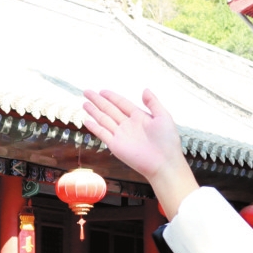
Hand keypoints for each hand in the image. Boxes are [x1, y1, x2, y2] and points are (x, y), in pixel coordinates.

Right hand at [81, 88, 199, 216]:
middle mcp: (128, 125)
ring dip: (94, 111)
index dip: (112, 97)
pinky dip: (94, 127)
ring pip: (104, 119)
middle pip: (109, 109)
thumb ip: (153, 103)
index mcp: (139, 117)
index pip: (122, 104)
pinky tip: (86, 120)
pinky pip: (102, 134)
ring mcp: (121, 135)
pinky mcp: (115, 146)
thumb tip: (145, 89)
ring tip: (84, 103)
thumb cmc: (167, 141)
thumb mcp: (163, 116)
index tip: (102, 91)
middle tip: (87, 92)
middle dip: (98, 101)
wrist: (163, 162)